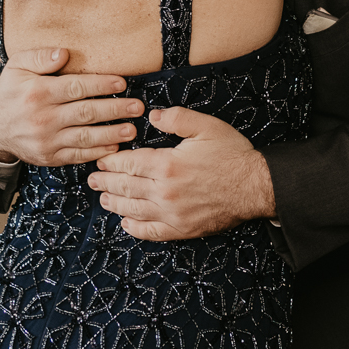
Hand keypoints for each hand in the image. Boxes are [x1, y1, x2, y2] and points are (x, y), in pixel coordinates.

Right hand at [0, 47, 143, 165]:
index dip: (101, 84)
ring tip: (132, 129)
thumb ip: (40, 56)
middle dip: (115, 109)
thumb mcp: (17, 66)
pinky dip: (97, 152)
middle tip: (137, 107)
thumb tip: (63, 54)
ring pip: (85, 137)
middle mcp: (42, 118)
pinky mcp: (49, 157)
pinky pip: (77, 155)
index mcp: (38, 92)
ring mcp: (46, 140)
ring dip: (111, 133)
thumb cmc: (10, 92)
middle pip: (86, 113)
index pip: (76, 87)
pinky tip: (114, 146)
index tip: (122, 82)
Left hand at [87, 106, 276, 240]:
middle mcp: (165, 192)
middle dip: (105, 182)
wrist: (256, 186)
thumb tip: (151, 116)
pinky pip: (152, 232)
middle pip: (126, 187)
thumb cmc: (232, 154)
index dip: (112, 161)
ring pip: (134, 210)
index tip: (101, 159)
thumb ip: (176, 118)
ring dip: (114, 203)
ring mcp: (173, 214)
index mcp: (167, 165)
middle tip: (92, 179)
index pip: (129, 163)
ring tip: (103, 197)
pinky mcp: (182, 229)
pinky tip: (126, 223)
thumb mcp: (206, 125)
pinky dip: (135, 229)